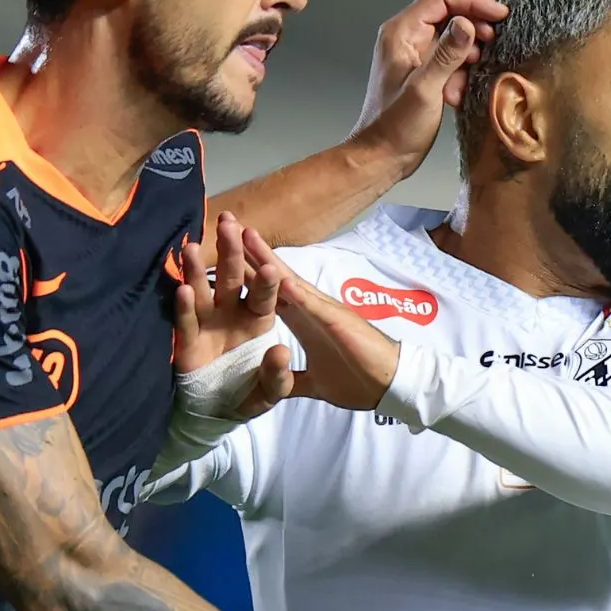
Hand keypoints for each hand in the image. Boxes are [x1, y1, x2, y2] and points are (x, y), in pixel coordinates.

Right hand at [173, 213, 294, 418]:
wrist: (216, 412)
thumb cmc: (247, 395)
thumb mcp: (269, 392)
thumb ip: (277, 375)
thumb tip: (280, 350)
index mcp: (259, 319)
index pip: (264, 294)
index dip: (266, 279)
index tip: (269, 263)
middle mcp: (232, 313)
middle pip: (231, 278)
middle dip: (230, 251)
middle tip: (227, 223)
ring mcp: (208, 323)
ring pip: (203, 290)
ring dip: (196, 270)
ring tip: (191, 247)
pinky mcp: (187, 339)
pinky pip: (185, 320)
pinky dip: (183, 306)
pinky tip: (181, 290)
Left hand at [243, 228, 401, 410]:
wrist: (390, 386)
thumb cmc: (357, 380)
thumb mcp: (313, 383)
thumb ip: (291, 379)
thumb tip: (274, 380)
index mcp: (301, 321)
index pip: (266, 292)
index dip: (245, 273)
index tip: (220, 254)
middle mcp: (310, 309)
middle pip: (274, 276)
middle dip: (249, 252)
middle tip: (225, 224)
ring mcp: (324, 313)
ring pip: (290, 282)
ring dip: (268, 260)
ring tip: (245, 235)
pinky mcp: (338, 324)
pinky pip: (315, 307)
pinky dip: (297, 293)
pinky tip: (280, 278)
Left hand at [348, 0, 508, 176]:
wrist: (381, 156)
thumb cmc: (395, 127)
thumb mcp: (425, 90)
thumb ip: (446, 55)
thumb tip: (467, 25)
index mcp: (401, 32)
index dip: (473, 2)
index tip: (500, 15)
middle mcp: (406, 37)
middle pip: (449, 12)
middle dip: (475, 25)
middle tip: (496, 42)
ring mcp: (414, 53)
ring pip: (452, 36)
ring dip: (468, 53)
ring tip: (474, 75)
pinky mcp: (423, 71)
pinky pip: (449, 58)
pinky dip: (460, 71)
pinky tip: (459, 93)